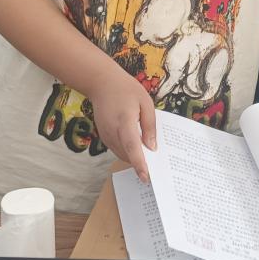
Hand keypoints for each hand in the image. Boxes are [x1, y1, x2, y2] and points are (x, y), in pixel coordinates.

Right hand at [84, 64, 156, 183]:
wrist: (101, 83)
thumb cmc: (126, 89)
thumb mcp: (145, 102)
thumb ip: (149, 125)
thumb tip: (152, 147)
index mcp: (124, 121)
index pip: (132, 146)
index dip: (139, 163)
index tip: (146, 176)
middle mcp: (112, 131)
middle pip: (127, 154)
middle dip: (140, 164)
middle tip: (157, 170)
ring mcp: (105, 135)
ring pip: (121, 154)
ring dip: (134, 158)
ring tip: (150, 159)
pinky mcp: (103, 136)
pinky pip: (117, 149)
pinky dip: (127, 151)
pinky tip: (137, 147)